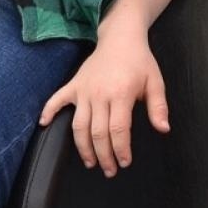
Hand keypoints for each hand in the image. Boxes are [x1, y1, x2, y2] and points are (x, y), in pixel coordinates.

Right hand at [38, 11, 168, 175]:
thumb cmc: (140, 61)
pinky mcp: (73, 85)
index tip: (124, 162)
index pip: (118, 129)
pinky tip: (44, 125)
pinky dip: (49, 112)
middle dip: (104, 155)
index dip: (121, 149)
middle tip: (109, 170)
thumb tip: (163, 129)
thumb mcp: (155, 81)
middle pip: (97, 132)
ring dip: (83, 147)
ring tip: (90, 162)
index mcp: (121, 94)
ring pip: (78, 125)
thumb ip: (159, 107)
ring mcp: (83, 90)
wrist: (121, 37)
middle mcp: (99, 94)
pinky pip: (57, 99)